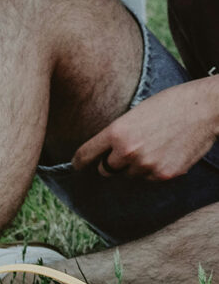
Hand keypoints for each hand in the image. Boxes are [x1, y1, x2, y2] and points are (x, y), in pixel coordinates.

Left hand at [74, 78, 218, 179]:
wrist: (207, 108)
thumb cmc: (170, 104)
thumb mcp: (135, 113)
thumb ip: (117, 133)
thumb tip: (102, 152)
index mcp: (116, 132)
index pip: (84, 156)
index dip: (78, 163)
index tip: (77, 166)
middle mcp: (127, 151)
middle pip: (104, 170)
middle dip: (110, 164)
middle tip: (125, 153)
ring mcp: (145, 165)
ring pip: (128, 175)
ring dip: (134, 167)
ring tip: (153, 147)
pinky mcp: (163, 174)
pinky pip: (148, 179)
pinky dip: (153, 170)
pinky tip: (166, 153)